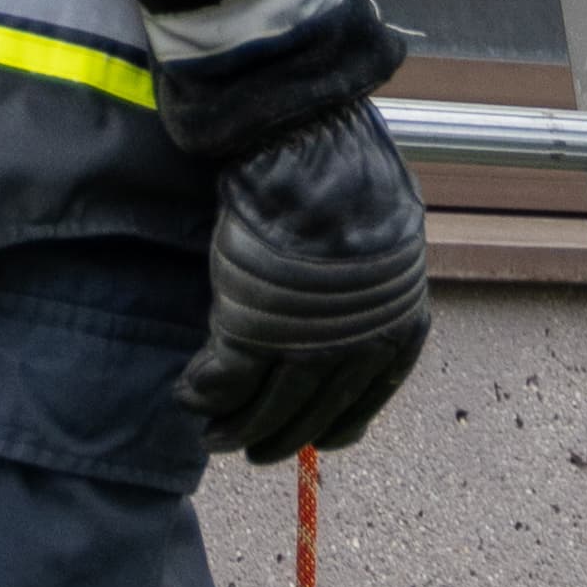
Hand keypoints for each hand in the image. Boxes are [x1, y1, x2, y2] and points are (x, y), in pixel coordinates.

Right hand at [183, 104, 431, 461]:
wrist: (307, 138)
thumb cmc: (344, 171)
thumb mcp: (381, 239)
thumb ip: (368, 290)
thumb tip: (347, 324)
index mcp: (399, 326)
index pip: (361, 405)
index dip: (330, 428)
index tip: (311, 439)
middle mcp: (359, 346)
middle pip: (310, 415)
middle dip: (276, 438)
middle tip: (249, 448)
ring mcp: (306, 342)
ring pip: (265, 409)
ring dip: (233, 427)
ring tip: (212, 434)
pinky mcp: (253, 327)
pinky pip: (224, 380)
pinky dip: (203, 392)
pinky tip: (188, 394)